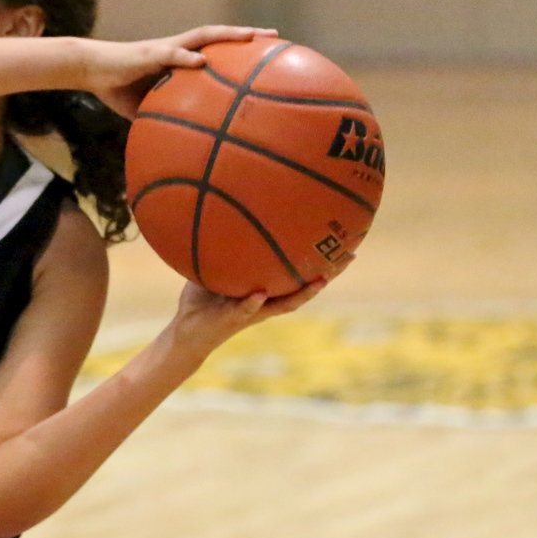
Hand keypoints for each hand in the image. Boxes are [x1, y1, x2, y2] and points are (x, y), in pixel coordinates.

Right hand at [86, 25, 276, 118]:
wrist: (91, 69)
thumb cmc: (117, 86)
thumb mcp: (147, 105)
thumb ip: (165, 113)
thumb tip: (182, 139)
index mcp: (178, 57)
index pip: (215, 48)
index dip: (240, 48)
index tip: (267, 50)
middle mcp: (177, 47)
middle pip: (218, 36)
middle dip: (246, 35)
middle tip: (274, 35)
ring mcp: (165, 48)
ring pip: (202, 36)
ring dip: (226, 35)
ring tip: (250, 36)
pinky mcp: (149, 53)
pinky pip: (171, 54)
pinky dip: (187, 57)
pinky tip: (202, 61)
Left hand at [165, 255, 349, 364]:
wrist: (186, 328)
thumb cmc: (202, 298)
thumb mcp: (214, 266)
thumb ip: (222, 245)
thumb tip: (222, 209)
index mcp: (267, 288)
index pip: (298, 273)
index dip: (319, 261)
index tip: (344, 243)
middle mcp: (267, 301)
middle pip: (305, 288)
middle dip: (328, 274)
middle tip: (350, 258)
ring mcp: (253, 312)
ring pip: (285, 305)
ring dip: (303, 294)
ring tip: (321, 281)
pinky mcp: (233, 319)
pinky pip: (245, 310)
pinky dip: (252, 302)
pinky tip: (260, 294)